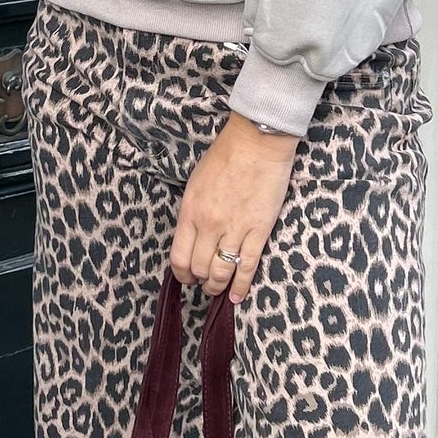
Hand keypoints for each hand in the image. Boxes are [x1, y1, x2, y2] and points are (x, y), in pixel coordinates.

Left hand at [171, 113, 299, 302]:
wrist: (257, 141)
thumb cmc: (226, 155)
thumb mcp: (195, 183)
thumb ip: (192, 212)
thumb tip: (191, 235)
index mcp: (190, 212)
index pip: (178, 256)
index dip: (181, 274)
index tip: (186, 278)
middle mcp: (209, 225)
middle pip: (199, 268)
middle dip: (199, 281)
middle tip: (203, 283)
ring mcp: (234, 229)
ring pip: (220, 272)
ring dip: (217, 286)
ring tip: (217, 290)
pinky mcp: (259, 230)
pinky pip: (247, 266)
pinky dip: (240, 286)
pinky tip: (236, 296)